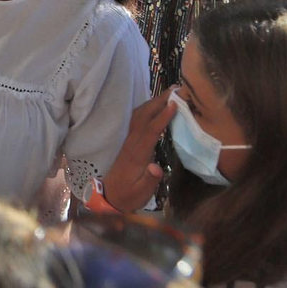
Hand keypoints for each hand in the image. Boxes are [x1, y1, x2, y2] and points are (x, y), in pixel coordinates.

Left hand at [100, 89, 176, 212]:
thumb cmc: (129, 196)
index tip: (174, 105)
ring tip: (169, 93)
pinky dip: (147, 109)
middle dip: (158, 102)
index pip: (150, 131)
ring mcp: (129, 141)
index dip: (162, 118)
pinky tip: (156, 106)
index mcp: (136, 154)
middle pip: (144, 117)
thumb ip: (150, 180)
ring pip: (139, 116)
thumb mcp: (141, 193)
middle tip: (176, 90)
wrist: (110, 197)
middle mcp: (131, 143)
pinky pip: (138, 120)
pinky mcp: (129, 142)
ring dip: (153, 103)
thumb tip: (156, 167)